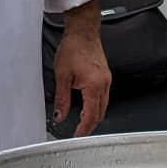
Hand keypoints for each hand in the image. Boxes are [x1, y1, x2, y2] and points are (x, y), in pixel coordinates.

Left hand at [53, 2, 112, 135]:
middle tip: (78, 133)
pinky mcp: (105, 76)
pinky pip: (104, 97)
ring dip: (93, 117)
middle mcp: (104, 84)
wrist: (83, 32)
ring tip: (81, 123)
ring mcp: (107, 80)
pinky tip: (87, 106)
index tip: (76, 136)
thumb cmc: (73, 47)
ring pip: (103, 106)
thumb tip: (60, 115)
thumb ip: (61, 99)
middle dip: (90, 126)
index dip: (83, 129)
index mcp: (94, 86)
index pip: (90, 116)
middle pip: (100, 113)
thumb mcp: (62, 75)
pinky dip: (96, 106)